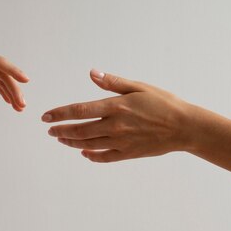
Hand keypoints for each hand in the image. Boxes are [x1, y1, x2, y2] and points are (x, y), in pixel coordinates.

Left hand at [42, 69, 194, 161]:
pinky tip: (83, 152)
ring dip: (72, 142)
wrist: (185, 127)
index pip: (80, 110)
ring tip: (62, 139)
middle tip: (51, 130)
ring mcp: (121, 142)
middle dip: (62, 130)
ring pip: (88, 144)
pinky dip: (91, 156)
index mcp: (116, 106)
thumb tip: (92, 73)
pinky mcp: (128, 154)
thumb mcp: (139, 87)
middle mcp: (115, 126)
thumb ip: (113, 82)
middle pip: (80, 130)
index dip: (60, 114)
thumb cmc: (163, 103)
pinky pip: (104, 157)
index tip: (46, 117)